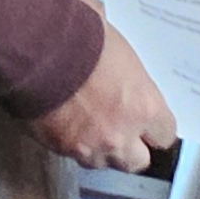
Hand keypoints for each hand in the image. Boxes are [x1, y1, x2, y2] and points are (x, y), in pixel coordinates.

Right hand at [38, 23, 176, 173]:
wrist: (35, 47)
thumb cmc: (80, 35)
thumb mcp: (117, 43)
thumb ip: (126, 67)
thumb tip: (121, 54)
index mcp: (144, 106)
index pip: (164, 135)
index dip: (154, 128)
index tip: (147, 121)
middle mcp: (120, 134)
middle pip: (136, 161)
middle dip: (131, 147)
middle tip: (121, 128)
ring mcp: (88, 146)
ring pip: (102, 162)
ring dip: (100, 148)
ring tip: (89, 125)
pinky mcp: (57, 147)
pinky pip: (72, 154)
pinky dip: (70, 142)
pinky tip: (64, 121)